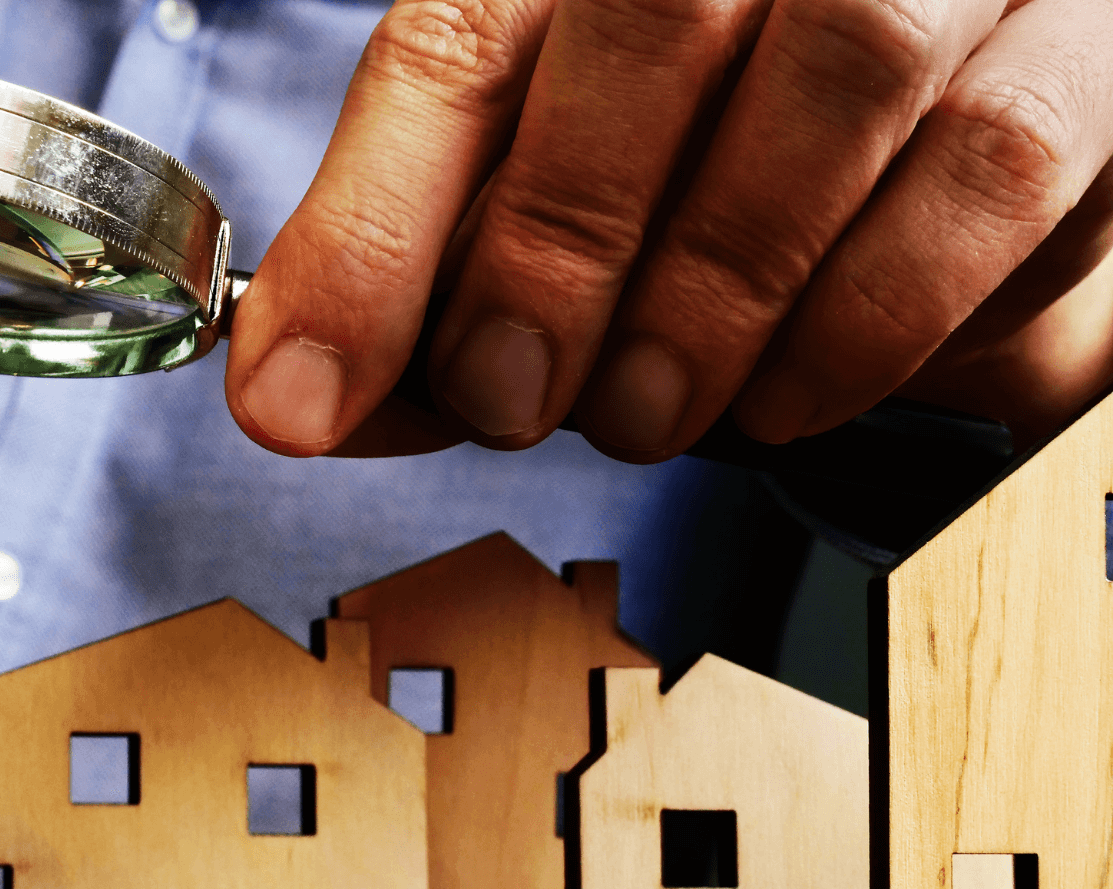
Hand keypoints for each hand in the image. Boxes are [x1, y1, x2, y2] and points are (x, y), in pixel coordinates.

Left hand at [224, 0, 1112, 460]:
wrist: (941, 79)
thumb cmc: (703, 136)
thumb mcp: (537, 175)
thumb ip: (421, 266)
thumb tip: (303, 396)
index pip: (458, 40)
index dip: (370, 230)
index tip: (299, 396)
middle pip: (654, 17)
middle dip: (556, 249)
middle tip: (518, 400)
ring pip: (843, 79)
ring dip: (717, 293)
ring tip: (650, 405)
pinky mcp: (1089, 52)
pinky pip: (993, 168)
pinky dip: (871, 315)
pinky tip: (793, 383)